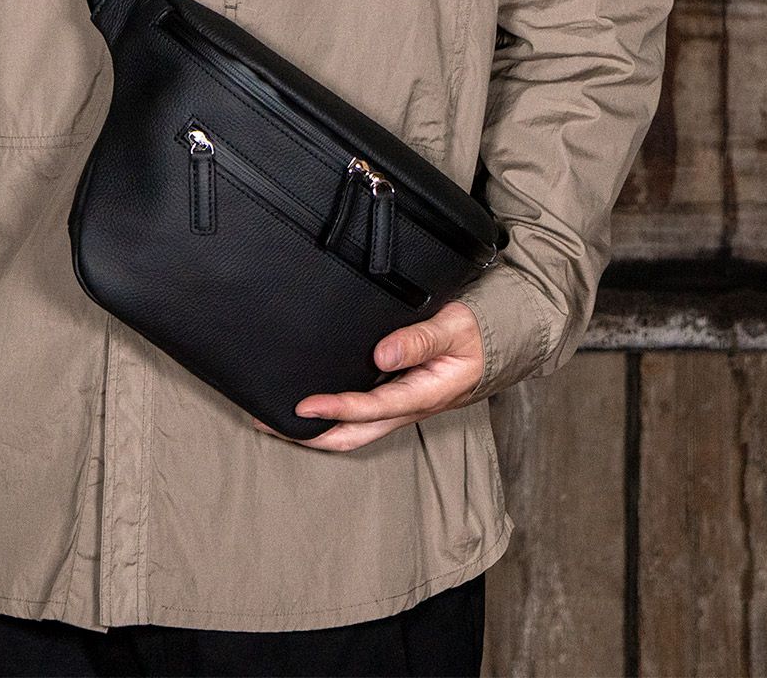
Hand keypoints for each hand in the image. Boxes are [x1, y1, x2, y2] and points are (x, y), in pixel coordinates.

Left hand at [252, 300, 484, 450]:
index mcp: (423, 394)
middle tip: (270, 423)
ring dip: (317, 430)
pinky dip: (331, 417)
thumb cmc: (475, 334)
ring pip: (354, 430)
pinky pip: (360, 416)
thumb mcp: (454, 328)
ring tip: (277, 418)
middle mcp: (407, 407)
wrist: (496, 343)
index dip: (336, 409)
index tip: (304, 405)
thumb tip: (382, 355)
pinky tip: (310, 406)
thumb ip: (419, 340)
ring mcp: (400, 406)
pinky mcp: (395, 397)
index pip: (372, 409)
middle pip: (354, 436)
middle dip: (311, 437)